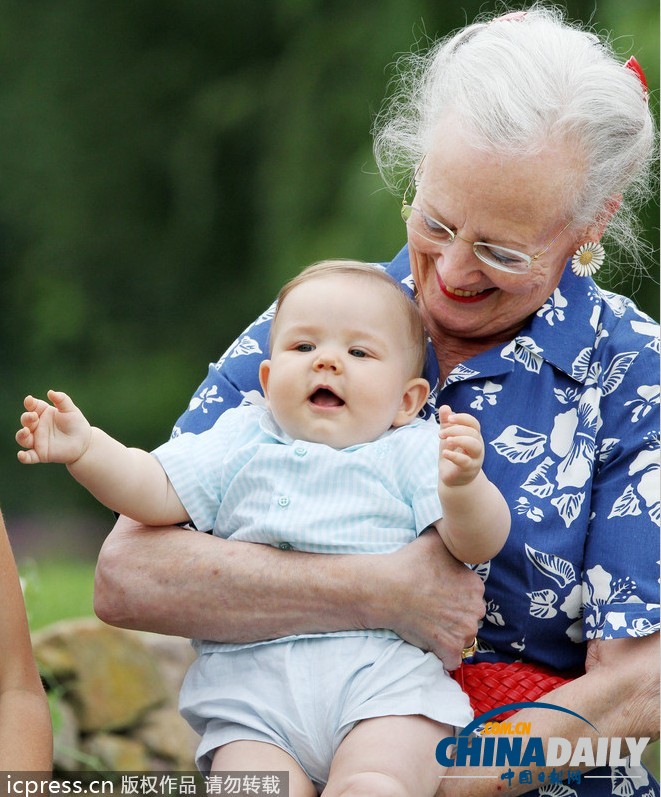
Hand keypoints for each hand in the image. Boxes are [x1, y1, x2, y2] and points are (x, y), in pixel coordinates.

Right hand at [16, 390, 91, 464]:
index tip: (29, 400)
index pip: (32, 406)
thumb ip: (62, 400)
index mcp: (43, 413)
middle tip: (33, 416)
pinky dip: (23, 457)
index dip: (29, 403)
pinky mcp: (41, 454)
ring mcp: (38, 440)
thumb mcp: (71, 410)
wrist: (85, 442)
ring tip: (26, 431)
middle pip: (25, 421)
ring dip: (21, 435)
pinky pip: (29, 457)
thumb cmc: (76, 423)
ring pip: (23, 438)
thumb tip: (50, 392)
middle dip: (27, 418)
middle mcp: (37, 426)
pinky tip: (21, 455)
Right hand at [376, 531, 484, 668]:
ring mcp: (464, 631)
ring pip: (462, 637)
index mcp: (475, 585)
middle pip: (469, 617)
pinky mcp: (450, 649)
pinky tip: (430, 644)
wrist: (389, 588)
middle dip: (456, 616)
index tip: (439, 595)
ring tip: (429, 626)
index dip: (455, 596)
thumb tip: (454, 528)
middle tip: (433, 611)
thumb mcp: (434, 539)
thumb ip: (450, 536)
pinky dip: (442, 656)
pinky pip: (451, 659)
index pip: (471, 595)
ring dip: (450, 635)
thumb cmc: (410, 563)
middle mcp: (476, 609)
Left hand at [438, 404, 483, 486]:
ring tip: (446, 441)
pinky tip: (445, 453)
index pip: (473, 423)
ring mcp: (475, 458)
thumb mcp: (447, 437)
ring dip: (459, 440)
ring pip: (474, 445)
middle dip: (455, 430)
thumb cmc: (453, 454)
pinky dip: (454, 456)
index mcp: (474, 436)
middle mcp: (478, 446)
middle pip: (473, 433)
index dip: (462, 418)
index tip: (448, 419)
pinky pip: (465, 462)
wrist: (453, 478)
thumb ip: (446, 423)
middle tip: (440, 434)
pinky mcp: (468, 470)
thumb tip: (444, 407)